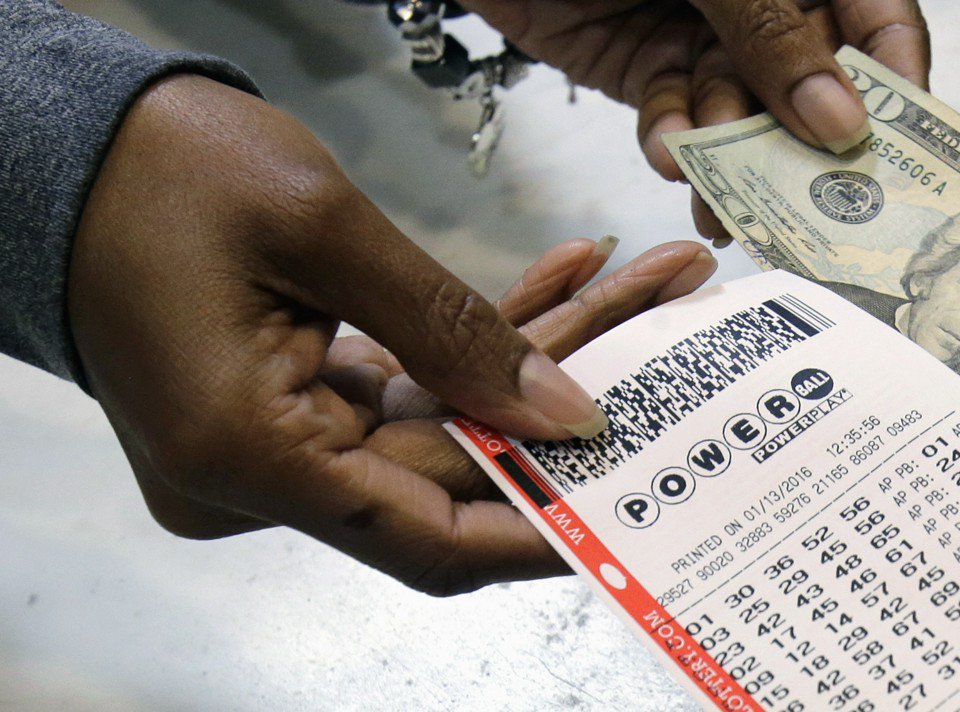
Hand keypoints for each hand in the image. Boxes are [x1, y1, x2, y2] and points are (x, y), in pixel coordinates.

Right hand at [67, 75, 717, 594]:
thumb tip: (560, 418)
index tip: (633, 502)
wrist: (70, 149)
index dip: (540, 530)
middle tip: (662, 318)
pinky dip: (466, 345)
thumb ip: (451, 333)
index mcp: (246, 457)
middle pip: (448, 466)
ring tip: (632, 281)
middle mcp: (255, 476)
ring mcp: (270, 444)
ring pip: (436, 422)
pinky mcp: (283, 405)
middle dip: (560, 397)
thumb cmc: (164, 171)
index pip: (428, 541)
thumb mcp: (322, 230)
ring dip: (526, 355)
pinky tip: (550, 288)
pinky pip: (400, 389)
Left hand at [465, 0, 929, 236]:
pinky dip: (669, 140)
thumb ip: (769, 28)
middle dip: (802, 146)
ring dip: (730, 162)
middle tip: (804, 209)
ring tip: (724, 207)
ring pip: (737, 113)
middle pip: (809, 82)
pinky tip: (666, 155)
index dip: (893, 83)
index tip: (890, 153)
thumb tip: (838, 113)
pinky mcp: (646, 65)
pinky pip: (671, 114)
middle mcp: (761, 3)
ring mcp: (703, 35)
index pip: (875, 20)